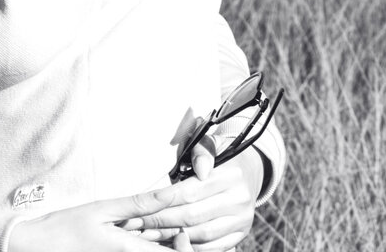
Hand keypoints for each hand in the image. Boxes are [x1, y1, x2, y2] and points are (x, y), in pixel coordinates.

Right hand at [9, 184, 192, 251]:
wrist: (37, 248)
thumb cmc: (64, 229)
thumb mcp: (102, 209)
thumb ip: (139, 204)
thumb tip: (171, 193)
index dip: (187, 244)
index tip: (181, 229)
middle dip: (176, 242)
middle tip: (171, 228)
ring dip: (160, 243)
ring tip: (153, 229)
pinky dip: (145, 244)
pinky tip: (137, 234)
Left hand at [120, 145, 260, 251]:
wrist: (247, 172)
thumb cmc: (218, 156)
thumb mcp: (209, 143)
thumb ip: (201, 151)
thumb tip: (201, 169)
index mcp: (231, 174)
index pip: (190, 192)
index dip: (163, 201)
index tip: (141, 207)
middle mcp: (240, 200)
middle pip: (193, 216)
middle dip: (162, 221)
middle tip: (138, 224)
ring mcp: (242, 220)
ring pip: (202, 235)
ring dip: (173, 237)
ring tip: (150, 234)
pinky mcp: (241, 234)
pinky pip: (213, 247)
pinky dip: (190, 246)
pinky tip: (170, 242)